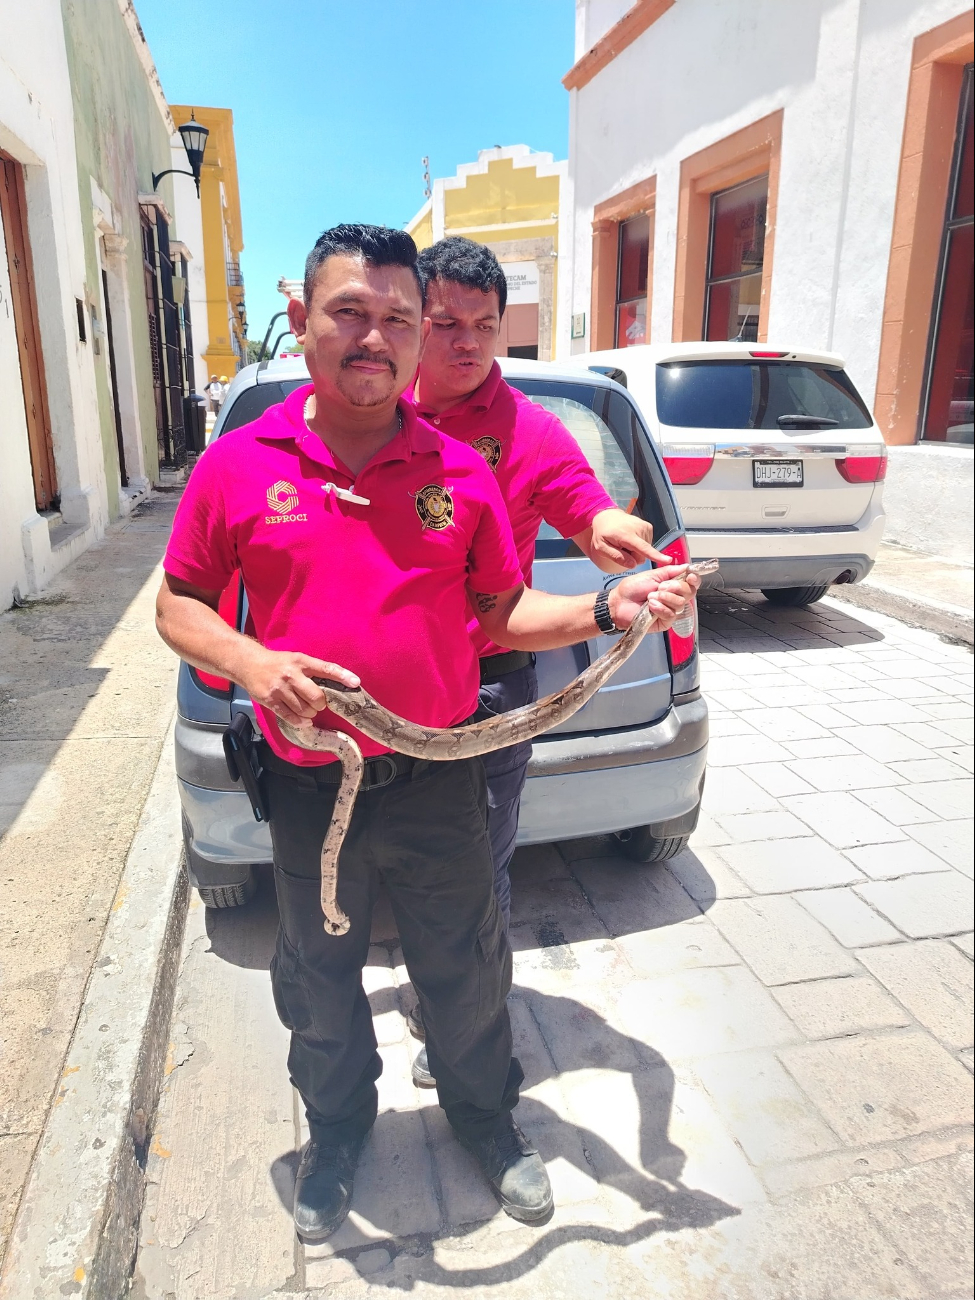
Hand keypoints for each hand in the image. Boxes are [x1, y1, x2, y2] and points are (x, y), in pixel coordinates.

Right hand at [238, 648, 359, 727]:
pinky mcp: (270, 701)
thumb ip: (313, 670)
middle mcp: (291, 675)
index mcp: (301, 661)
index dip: (342, 676)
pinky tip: (303, 721)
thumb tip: (337, 683)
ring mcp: (280, 689)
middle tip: (317, 704)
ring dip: (310, 714)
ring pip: (304, 710)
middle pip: (316, 697)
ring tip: (307, 709)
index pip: (326, 668)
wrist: (249, 664)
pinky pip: (290, 717)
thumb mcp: (296, 659)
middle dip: (321, 704)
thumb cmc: (278, 663)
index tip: (356, 683)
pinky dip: (300, 722)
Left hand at [588, 508, 669, 569]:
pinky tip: (631, 540)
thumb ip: (616, 557)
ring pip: (646, 550)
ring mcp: (645, 527)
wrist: (606, 516)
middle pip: (643, 555)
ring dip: (636, 550)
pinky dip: (639, 545)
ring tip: (625, 543)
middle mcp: (639, 529)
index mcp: (627, 535)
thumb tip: (633, 565)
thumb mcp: (601, 547)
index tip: (668, 560)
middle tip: (621, 549)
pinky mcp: (649, 527)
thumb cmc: (602, 533)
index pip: (643, 548)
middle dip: (633, 556)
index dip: (655, 556)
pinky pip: (647, 544)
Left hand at [607, 565, 699, 631]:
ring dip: (665, 598)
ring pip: (680, 604)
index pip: (692, 583)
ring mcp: (670, 610)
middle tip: (661, 587)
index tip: (690, 576)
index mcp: (672, 585)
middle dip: (675, 587)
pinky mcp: (665, 622)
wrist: (619, 603)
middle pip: (690, 593)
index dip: (694, 579)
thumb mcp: (651, 575)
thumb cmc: (631, 589)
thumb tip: (686, 566)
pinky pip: (671, 615)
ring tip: (650, 597)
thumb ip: (670, 571)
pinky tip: (651, 606)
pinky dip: (660, 608)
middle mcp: (673, 597)